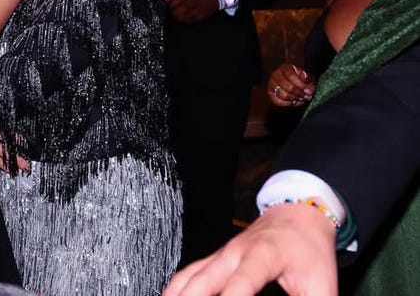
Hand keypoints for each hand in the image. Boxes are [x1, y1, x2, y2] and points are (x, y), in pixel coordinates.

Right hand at [162, 203, 337, 295]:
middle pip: (203, 279)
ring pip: (189, 276)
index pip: (241, 284)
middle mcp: (235, 253)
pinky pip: (188, 273)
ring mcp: (221, 254)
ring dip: (176, 294)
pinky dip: (176, 289)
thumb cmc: (310, 249)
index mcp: (263, 255)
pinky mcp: (215, 258)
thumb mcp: (323, 283)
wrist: (297, 213)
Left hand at [166, 0, 219, 22]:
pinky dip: (184, 20)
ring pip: (181, 18)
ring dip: (177, 17)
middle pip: (175, 13)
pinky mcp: (200, 17)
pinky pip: (188, 21)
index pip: (172, 4)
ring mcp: (195, 11)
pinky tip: (184, 18)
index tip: (168, 6)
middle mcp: (191, 4)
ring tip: (177, 15)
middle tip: (171, 12)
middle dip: (171, 13)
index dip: (168, 6)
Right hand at [267, 63, 316, 106]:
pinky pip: (277, 101)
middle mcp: (275, 74)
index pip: (291, 75)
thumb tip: (303, 76)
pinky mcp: (270, 93)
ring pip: (283, 95)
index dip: (301, 85)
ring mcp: (271, 84)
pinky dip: (287, 103)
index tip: (309, 91)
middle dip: (299, 93)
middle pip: (288, 86)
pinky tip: (293, 101)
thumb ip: (307, 76)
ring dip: (294, 99)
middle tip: (306, 96)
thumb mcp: (307, 76)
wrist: (294, 83)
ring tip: (300, 98)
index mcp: (284, 67)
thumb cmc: (301, 79)